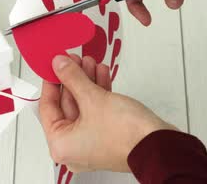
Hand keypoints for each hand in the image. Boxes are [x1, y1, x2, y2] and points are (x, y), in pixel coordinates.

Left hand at [39, 55, 176, 172]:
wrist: (159, 145)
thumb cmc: (126, 135)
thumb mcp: (93, 98)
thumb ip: (72, 78)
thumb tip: (60, 65)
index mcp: (61, 145)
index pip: (47, 107)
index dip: (51, 82)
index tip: (53, 65)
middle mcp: (74, 148)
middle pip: (67, 105)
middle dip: (73, 78)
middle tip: (73, 59)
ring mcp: (91, 142)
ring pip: (84, 106)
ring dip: (87, 82)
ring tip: (89, 62)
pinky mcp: (107, 135)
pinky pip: (97, 111)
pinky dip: (98, 92)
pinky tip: (101, 73)